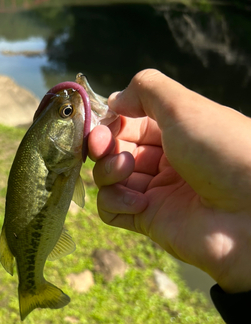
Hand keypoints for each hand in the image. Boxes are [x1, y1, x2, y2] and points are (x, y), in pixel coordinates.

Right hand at [89, 69, 250, 292]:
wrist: (250, 213)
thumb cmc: (222, 150)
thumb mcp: (184, 106)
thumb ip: (146, 90)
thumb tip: (113, 100)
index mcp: (176, 131)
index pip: (129, 123)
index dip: (110, 121)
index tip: (101, 121)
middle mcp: (164, 161)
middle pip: (115, 150)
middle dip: (102, 145)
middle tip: (101, 145)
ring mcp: (155, 192)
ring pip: (108, 179)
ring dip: (107, 172)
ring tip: (126, 171)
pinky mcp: (148, 221)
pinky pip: (111, 210)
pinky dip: (114, 202)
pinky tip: (138, 203)